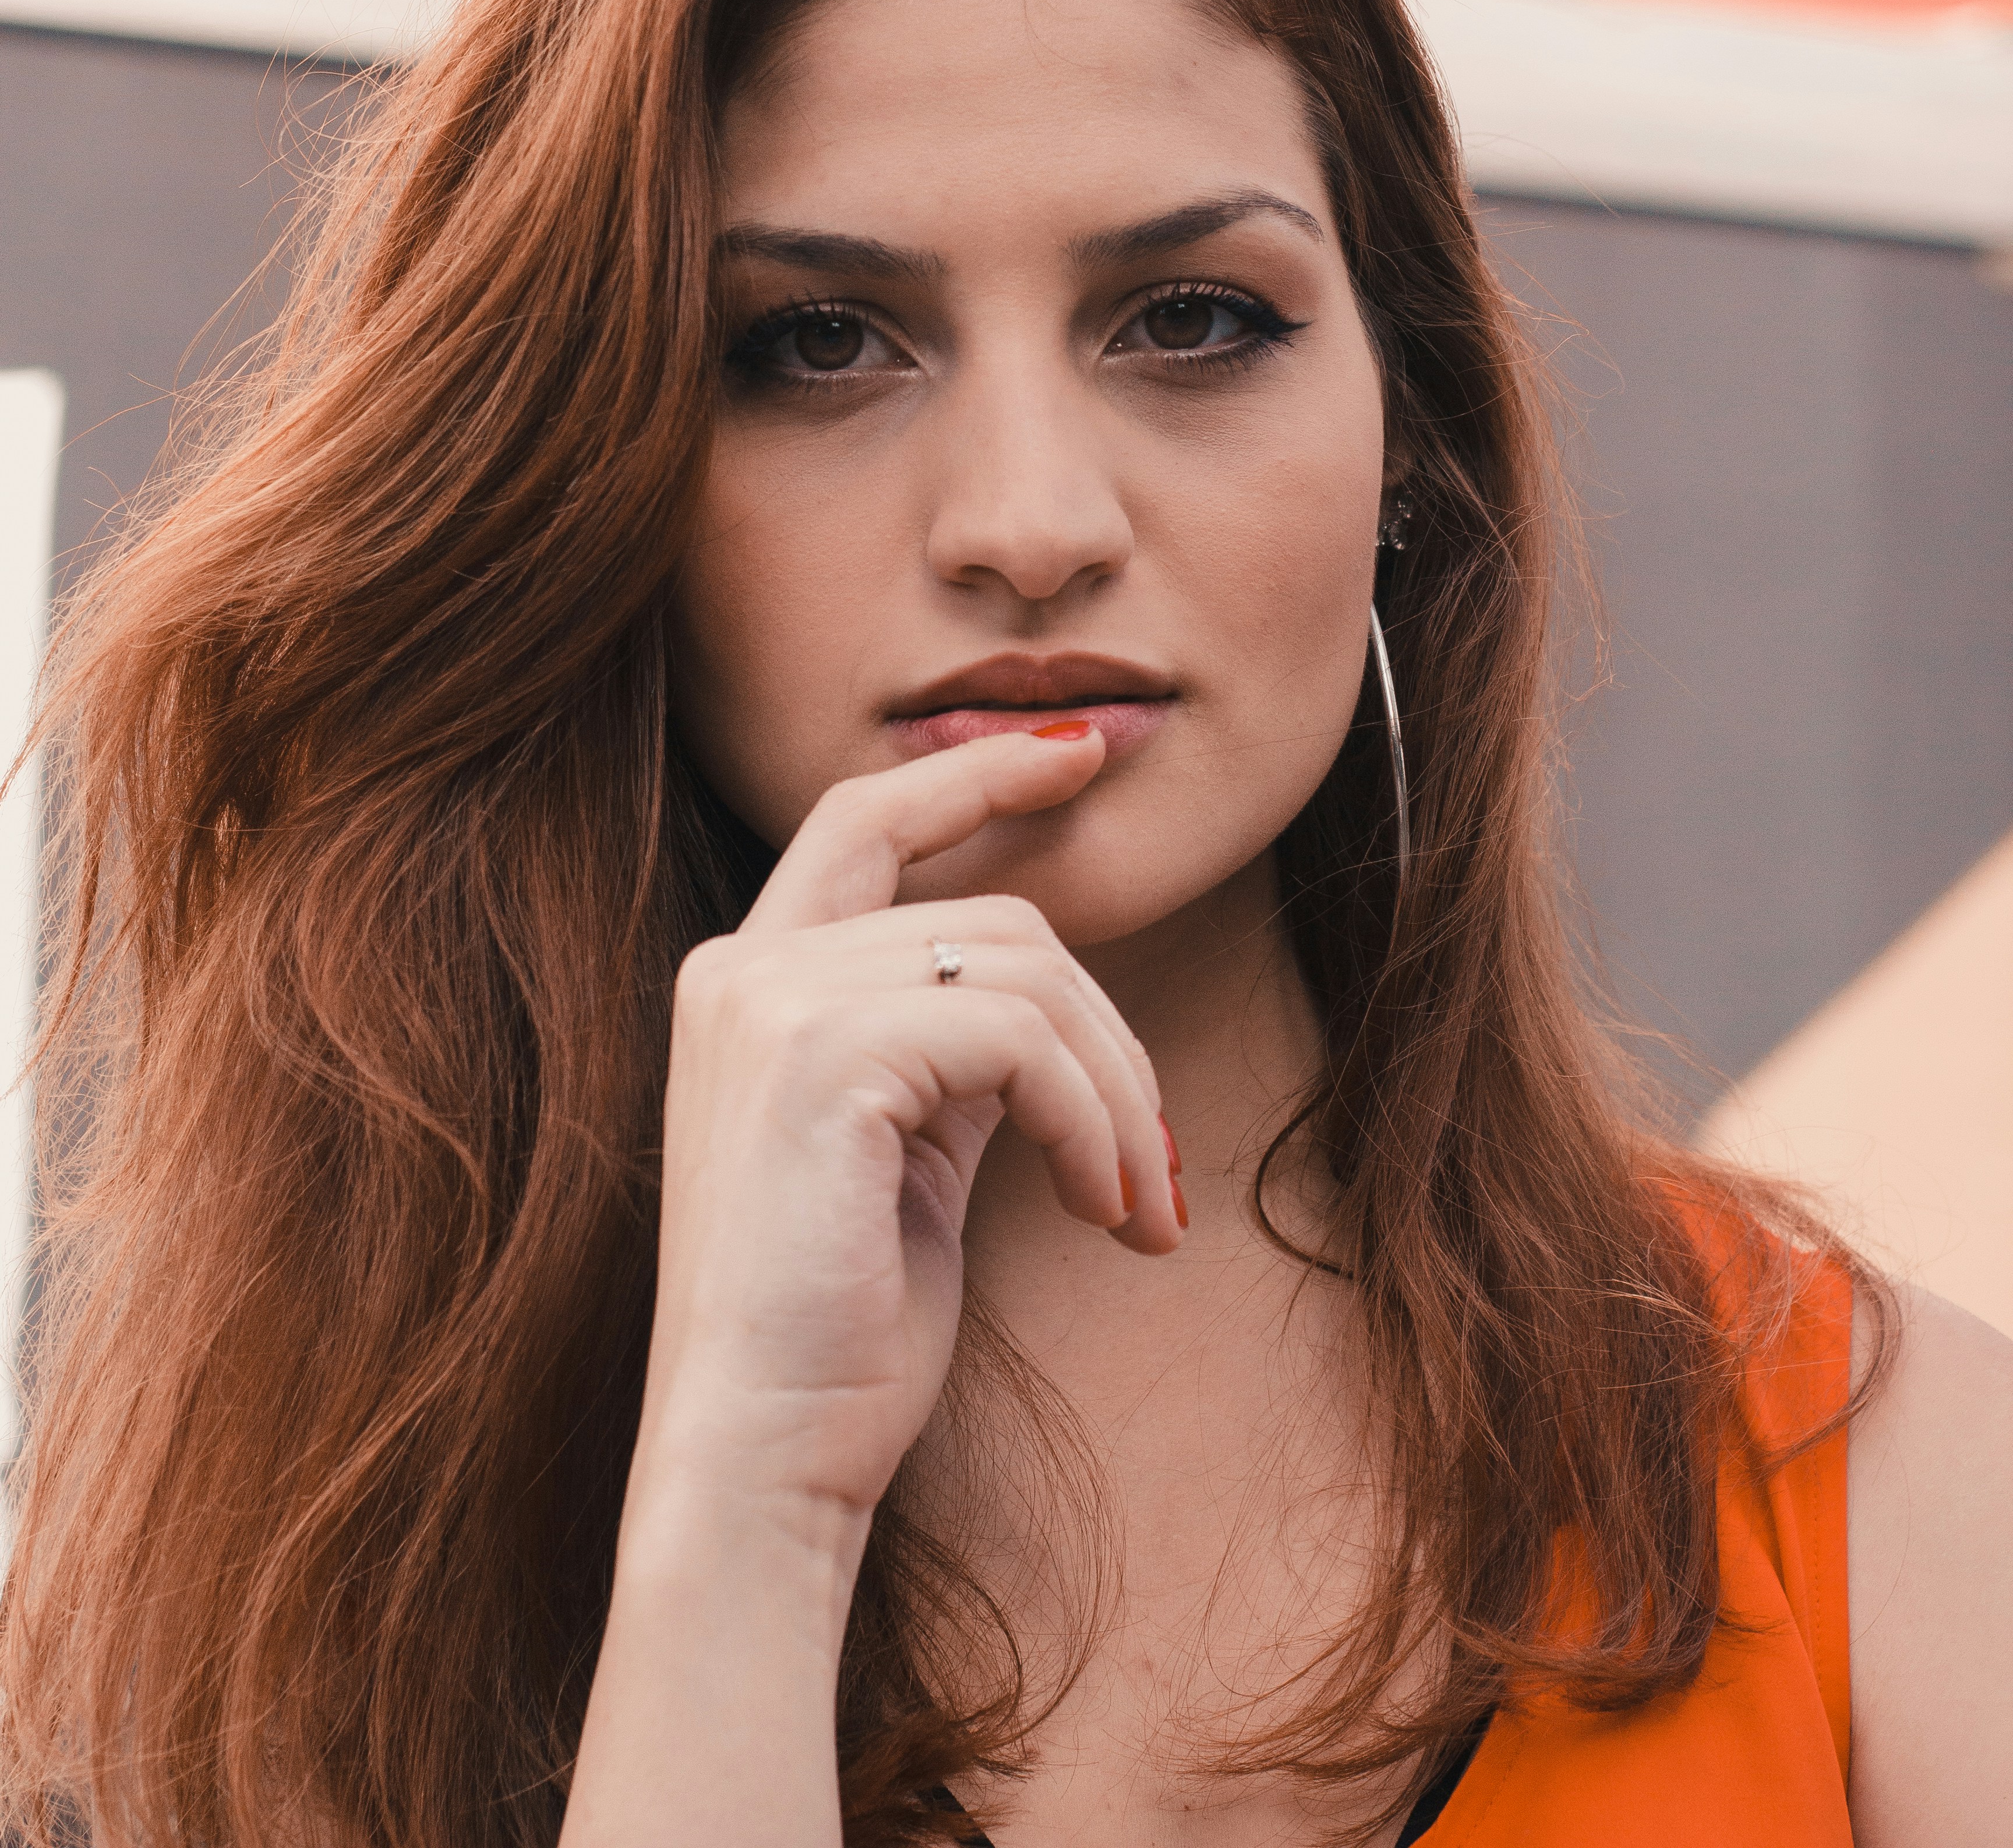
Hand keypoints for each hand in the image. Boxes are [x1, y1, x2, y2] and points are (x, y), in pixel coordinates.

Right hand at [628, 726, 1185, 1540]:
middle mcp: (744, 966)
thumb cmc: (835, 1330)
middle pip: (997, 917)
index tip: (1077, 756)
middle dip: (1109, 1026)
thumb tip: (1054, 1004)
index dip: (975, 777)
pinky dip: (1094, 1123)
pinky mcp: (824, 1056)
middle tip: (1159, 1154)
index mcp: (746, 978)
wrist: (759, 1455)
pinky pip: (1023, 1040)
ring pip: (1030, 975)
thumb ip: (943, 1051)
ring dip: (1117, 1095)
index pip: (866, 816)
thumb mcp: (899, 1152)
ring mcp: (775, 1002)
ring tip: (1137, 1205)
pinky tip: (1106, 1212)